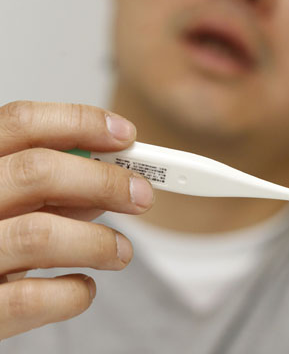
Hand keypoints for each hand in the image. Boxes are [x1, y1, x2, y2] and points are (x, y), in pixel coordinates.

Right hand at [0, 100, 152, 339]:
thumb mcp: (7, 201)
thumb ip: (49, 189)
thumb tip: (108, 183)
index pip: (21, 122)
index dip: (80, 122)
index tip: (125, 134)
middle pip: (38, 171)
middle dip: (103, 180)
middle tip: (141, 195)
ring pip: (40, 234)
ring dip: (98, 242)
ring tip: (121, 252)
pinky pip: (31, 299)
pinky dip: (73, 293)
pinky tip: (83, 287)